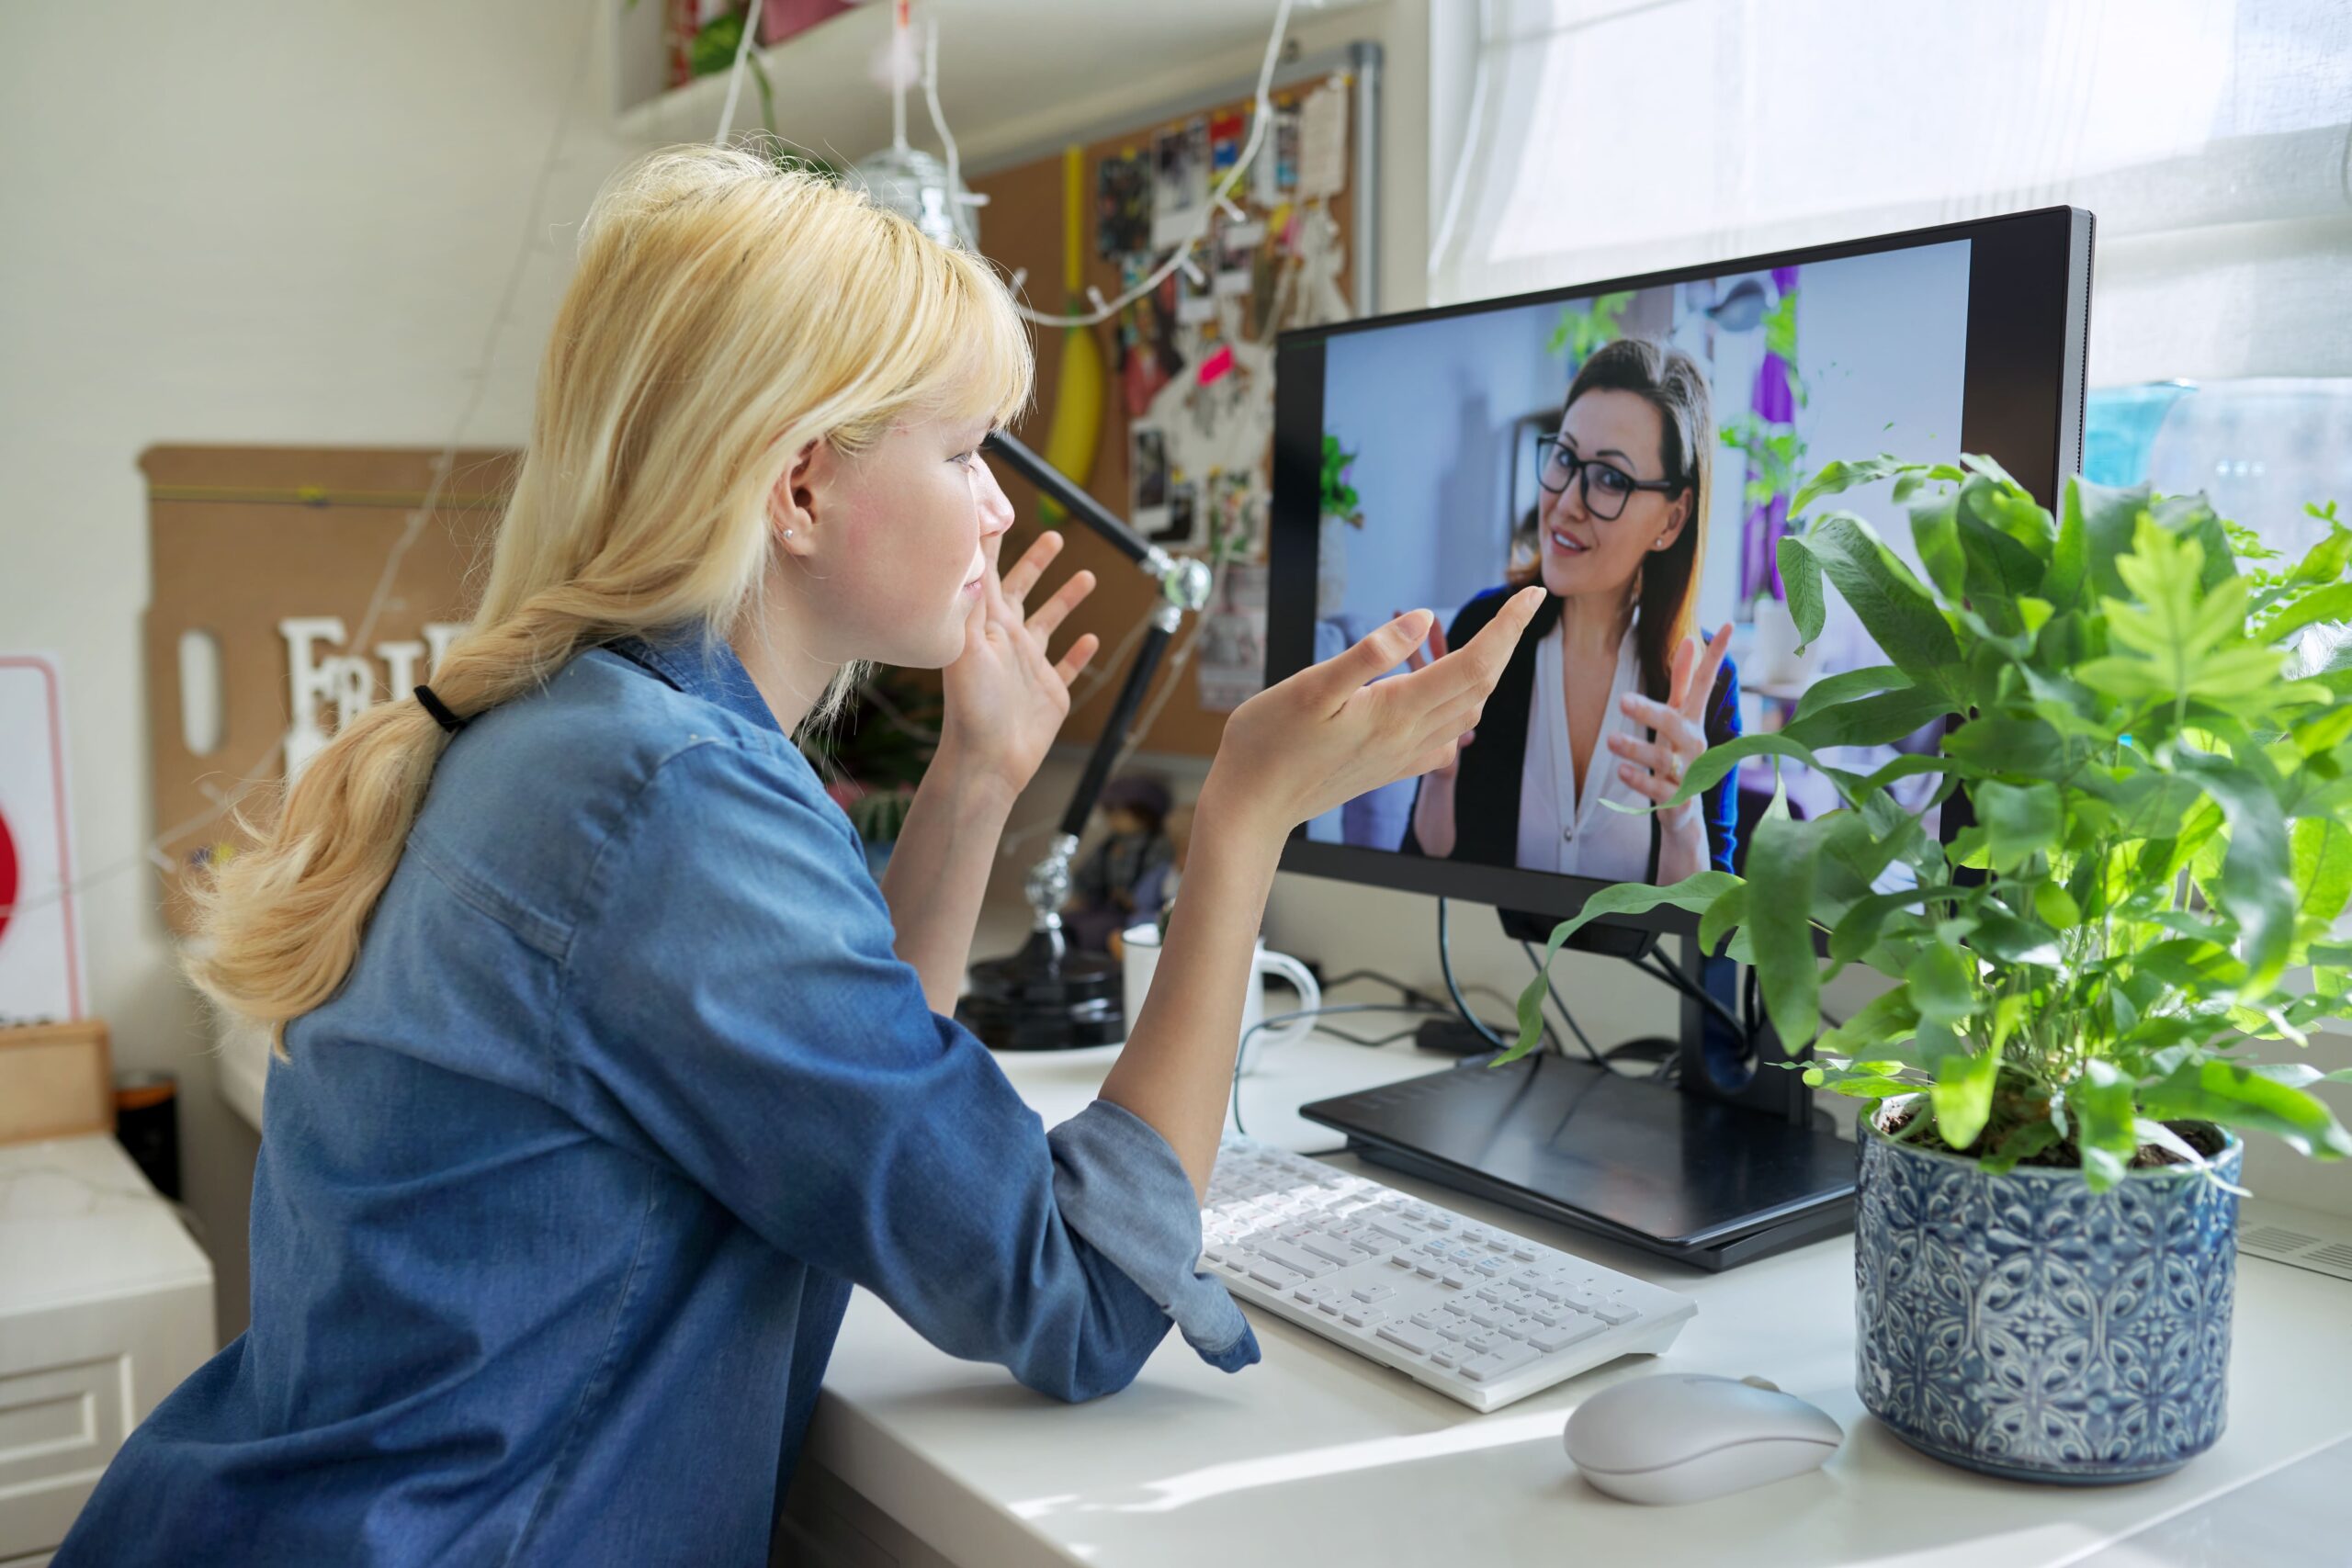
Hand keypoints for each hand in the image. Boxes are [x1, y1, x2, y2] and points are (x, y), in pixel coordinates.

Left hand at [939, 530, 1099, 793]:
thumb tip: (971, 551)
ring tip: (1087, 576)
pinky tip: (1091, 639)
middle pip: (1023, 589)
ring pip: (1050, 622)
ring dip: (1066, 599)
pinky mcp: (1049, 692)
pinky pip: (1067, 667)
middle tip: (1056, 535)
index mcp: (987, 624)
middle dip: (1037, 562)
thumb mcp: (969, 645)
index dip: (994, 541)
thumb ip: (974, 599)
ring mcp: (1029, 665)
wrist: (986, 761)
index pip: (990, 572)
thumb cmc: (973, 707)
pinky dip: (1079, 653)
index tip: (999, 509)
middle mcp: (1008, 639)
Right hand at [1202, 587, 1546, 844]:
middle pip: (1480, 686)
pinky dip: (1459, 710)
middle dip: (1507, 643)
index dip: (1508, 627)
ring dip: (1487, 675)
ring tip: (1490, 642)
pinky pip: (1444, 738)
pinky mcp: (1389, 769)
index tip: (1532, 595)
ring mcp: (1402, 757)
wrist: (1254, 807)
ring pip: (1467, 712)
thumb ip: (1370, 654)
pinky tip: (1447, 701)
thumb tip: (1422, 619)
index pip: (1475, 663)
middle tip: (1521, 607)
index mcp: (1397, 711)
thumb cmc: (1270, 744)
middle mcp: (1410, 737)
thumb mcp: (1311, 686)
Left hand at [1607, 621, 1731, 866]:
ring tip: (1609, 741)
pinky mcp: (1679, 802)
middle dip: (1650, 711)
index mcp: (1693, 722)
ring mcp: (1690, 775)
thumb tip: (1690, 638)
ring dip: (1636, 749)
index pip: (1705, 685)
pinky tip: (1620, 771)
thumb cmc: (1678, 756)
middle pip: (1677, 724)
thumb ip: (1682, 682)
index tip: (1730, 625)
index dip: (1716, 656)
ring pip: (1665, 760)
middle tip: (1621, 700)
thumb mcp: (1678, 719)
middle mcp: (1696, 746)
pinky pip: (1661, 792)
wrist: (1684, 814)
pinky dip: (1641, 781)